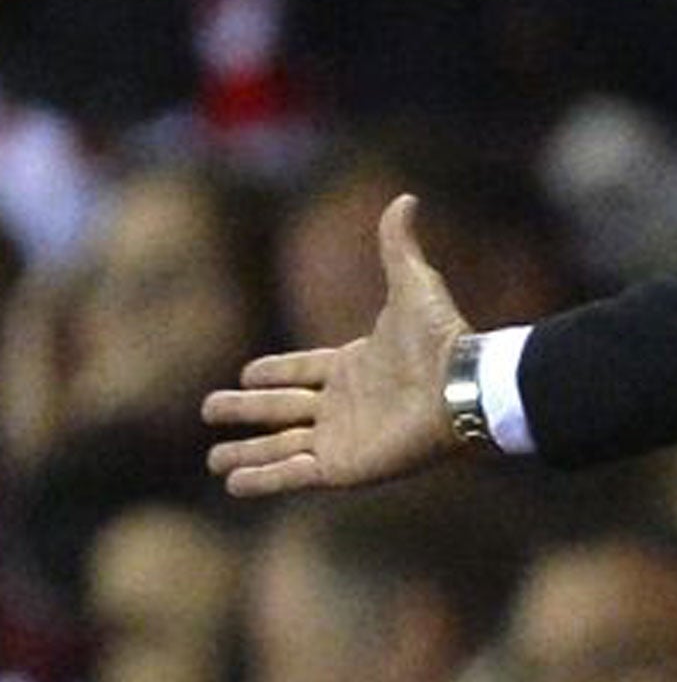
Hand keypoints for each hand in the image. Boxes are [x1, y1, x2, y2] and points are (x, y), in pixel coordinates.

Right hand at [203, 196, 471, 496]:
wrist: (462, 387)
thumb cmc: (440, 339)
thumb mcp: (412, 283)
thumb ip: (398, 245)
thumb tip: (405, 198)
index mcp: (353, 365)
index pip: (302, 370)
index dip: (274, 373)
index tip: (244, 375)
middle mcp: (344, 404)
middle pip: (281, 409)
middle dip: (246, 412)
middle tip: (209, 409)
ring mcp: (341, 437)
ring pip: (279, 446)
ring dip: (246, 453)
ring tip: (212, 461)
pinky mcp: (342, 466)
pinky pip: (291, 475)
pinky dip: (261, 479)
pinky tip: (232, 483)